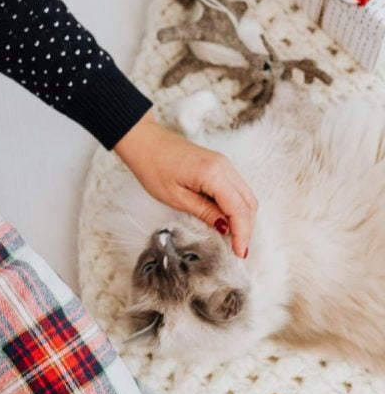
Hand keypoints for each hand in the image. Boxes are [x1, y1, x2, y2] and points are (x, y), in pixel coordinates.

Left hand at [113, 109, 256, 257]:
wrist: (145, 141)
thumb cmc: (153, 168)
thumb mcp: (176, 197)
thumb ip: (204, 212)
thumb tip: (226, 228)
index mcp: (213, 174)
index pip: (238, 209)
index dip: (242, 233)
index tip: (239, 252)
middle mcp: (224, 166)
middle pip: (248, 202)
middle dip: (247, 228)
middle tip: (238, 250)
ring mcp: (224, 163)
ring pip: (245, 195)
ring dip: (244, 217)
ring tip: (235, 239)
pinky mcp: (219, 163)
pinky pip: (237, 187)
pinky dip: (237, 205)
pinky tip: (228, 220)